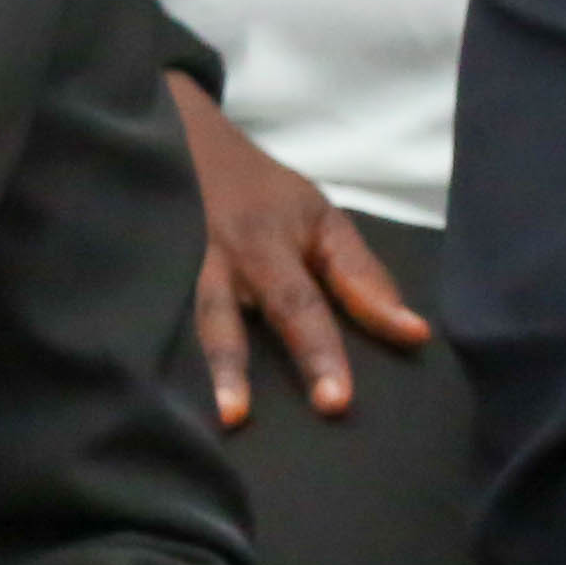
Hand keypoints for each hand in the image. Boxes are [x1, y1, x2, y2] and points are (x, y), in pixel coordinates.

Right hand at [169, 74, 421, 423]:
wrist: (180, 146)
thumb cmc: (263, 196)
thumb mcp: (319, 218)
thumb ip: (359, 275)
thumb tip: (412, 333)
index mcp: (264, 240)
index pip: (299, 301)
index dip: (322, 349)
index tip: (347, 393)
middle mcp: (220, 259)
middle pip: (238, 317)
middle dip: (269, 364)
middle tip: (317, 407)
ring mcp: (179, 271)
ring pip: (197, 322)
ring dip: (218, 371)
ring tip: (231, 418)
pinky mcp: (153, 284)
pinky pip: (164, 326)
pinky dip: (175, 365)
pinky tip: (180, 406)